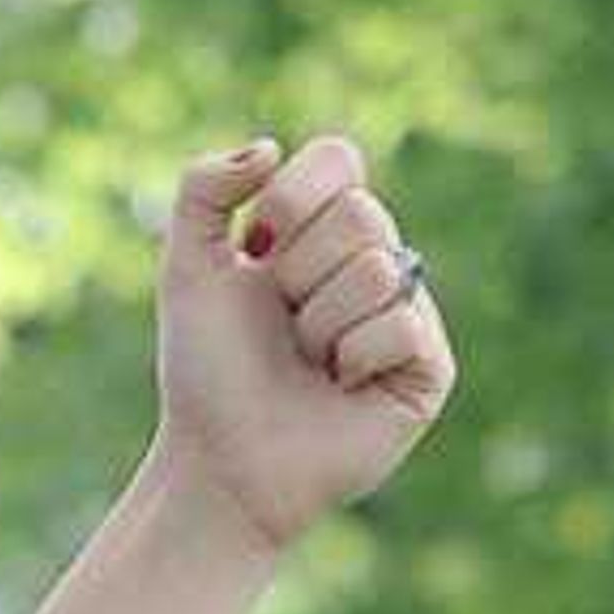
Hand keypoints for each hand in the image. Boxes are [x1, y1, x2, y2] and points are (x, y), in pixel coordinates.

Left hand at [155, 131, 457, 555]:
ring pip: (378, 270)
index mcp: (327, 228)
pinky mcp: (428, 367)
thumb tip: (270, 148)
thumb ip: (201, 189)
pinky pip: (400, 326)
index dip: (292, 201)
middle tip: (281, 328)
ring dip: (318, 325)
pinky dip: (352, 359)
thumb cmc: (205, 375)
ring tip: (307, 364)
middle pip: (359, 215)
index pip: (339, 158)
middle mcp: (376, 260)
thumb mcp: (185, 271)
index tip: (255, 252)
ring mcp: (409, 312)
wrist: (217, 465)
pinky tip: (338, 390)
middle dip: (296, 276)